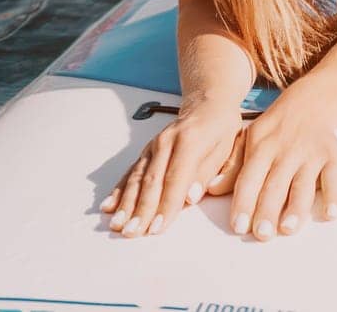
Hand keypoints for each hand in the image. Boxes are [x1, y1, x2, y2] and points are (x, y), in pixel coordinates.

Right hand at [101, 99, 244, 237]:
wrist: (207, 105)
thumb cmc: (220, 130)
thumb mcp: (227, 147)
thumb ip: (210, 173)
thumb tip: (191, 197)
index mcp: (190, 141)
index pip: (175, 178)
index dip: (166, 205)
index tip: (157, 228)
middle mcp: (166, 142)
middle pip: (151, 180)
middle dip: (140, 209)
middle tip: (132, 232)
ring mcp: (153, 147)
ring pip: (136, 178)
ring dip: (125, 203)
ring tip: (117, 224)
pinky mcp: (146, 152)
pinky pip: (130, 172)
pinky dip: (119, 190)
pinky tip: (109, 206)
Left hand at [226, 85, 336, 239]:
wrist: (309, 105)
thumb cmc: (273, 133)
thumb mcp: (249, 141)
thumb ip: (233, 167)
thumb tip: (212, 189)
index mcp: (261, 148)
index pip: (249, 179)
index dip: (243, 203)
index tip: (238, 226)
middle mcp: (286, 151)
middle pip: (275, 185)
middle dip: (267, 210)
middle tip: (261, 234)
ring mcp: (310, 154)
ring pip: (303, 184)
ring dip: (296, 208)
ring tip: (287, 228)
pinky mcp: (333, 156)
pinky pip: (334, 177)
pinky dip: (334, 195)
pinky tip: (331, 213)